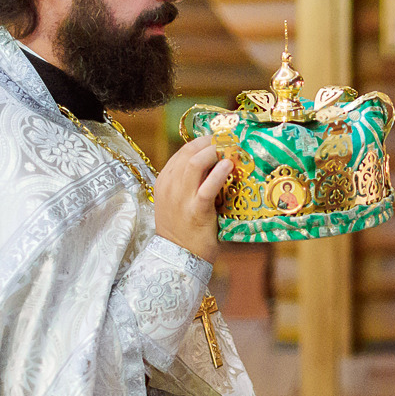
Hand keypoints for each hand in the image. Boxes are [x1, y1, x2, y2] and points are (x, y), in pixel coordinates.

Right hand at [154, 136, 232, 263]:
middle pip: (188, 152)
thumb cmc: (184, 229)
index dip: (202, 142)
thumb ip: (190, 182)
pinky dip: (219, 174)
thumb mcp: (179, 200)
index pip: (182, 151)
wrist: (177, 257)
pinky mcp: (196, 211)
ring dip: (214, 153)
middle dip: (210, 143)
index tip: (219, 139)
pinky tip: (228, 166)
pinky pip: (206, 188)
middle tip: (229, 142)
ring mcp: (181, 198)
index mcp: (164, 181)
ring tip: (230, 152)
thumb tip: (215, 164)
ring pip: (194, 163)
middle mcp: (169, 186)